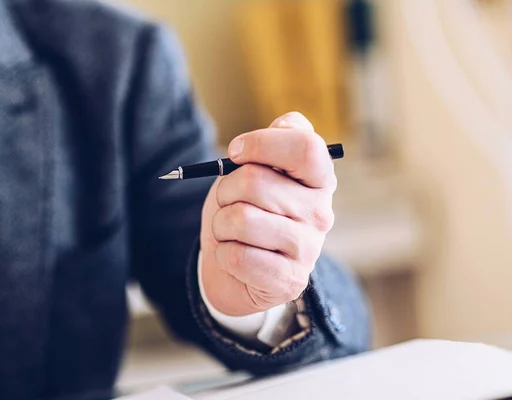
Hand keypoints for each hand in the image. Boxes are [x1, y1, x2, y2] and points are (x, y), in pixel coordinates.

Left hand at [200, 112, 336, 315]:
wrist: (239, 269)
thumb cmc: (247, 209)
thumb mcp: (257, 169)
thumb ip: (274, 142)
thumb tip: (286, 124)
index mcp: (319, 178)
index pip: (304, 147)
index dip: (260, 143)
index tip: (234, 153)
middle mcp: (321, 212)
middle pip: (255, 181)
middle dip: (225, 190)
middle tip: (227, 202)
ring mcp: (308, 249)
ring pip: (241, 220)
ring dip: (221, 224)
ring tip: (230, 232)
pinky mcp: (290, 281)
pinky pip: (237, 257)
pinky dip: (223, 255)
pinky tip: (235, 257)